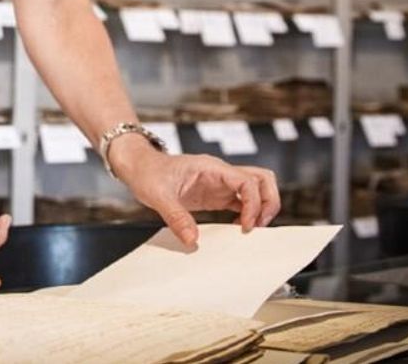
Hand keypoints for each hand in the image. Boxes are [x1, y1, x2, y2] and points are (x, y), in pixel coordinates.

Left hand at [113, 138, 281, 247]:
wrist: (139, 167)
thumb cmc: (148, 172)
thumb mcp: (157, 195)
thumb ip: (175, 216)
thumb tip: (192, 240)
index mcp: (211, 168)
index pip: (247, 180)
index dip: (252, 203)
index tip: (245, 226)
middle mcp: (221, 174)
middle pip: (262, 179)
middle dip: (268, 202)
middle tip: (258, 226)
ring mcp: (221, 184)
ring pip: (256, 190)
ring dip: (260, 209)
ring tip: (250, 230)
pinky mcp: (216, 196)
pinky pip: (241, 203)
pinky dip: (246, 216)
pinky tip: (236, 230)